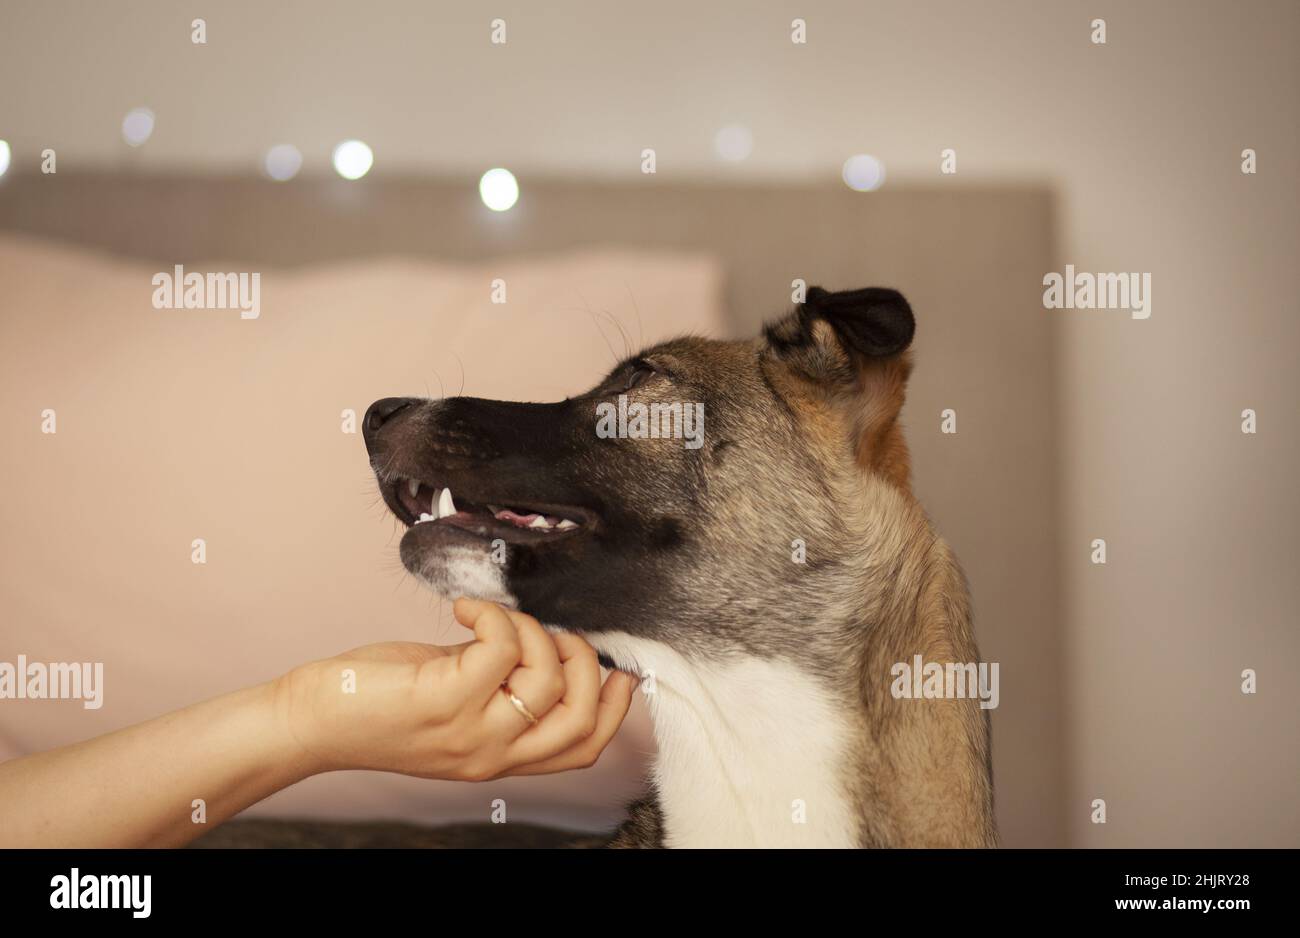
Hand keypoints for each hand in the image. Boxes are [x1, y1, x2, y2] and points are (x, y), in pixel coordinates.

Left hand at [271, 598, 637, 781]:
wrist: (313, 720)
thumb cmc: (381, 701)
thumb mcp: (458, 701)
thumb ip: (503, 682)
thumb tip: (546, 640)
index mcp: (502, 758)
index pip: (583, 750)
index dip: (613, 708)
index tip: (618, 668)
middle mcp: (492, 755)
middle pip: (579, 719)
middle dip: (583, 663)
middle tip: (551, 631)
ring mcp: (470, 732)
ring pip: (546, 678)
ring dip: (532, 631)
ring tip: (494, 619)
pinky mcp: (444, 700)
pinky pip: (501, 645)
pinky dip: (491, 614)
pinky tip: (463, 610)